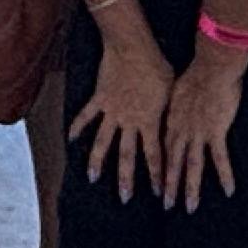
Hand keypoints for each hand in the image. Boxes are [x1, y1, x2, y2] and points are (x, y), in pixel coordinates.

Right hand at [69, 19, 173, 200]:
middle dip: (126, 179)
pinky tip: (70, 139)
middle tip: (125, 198)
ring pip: (102, 142)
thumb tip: (177, 128)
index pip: (154, 155)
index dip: (157, 176)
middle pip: (126, 155)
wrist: (133, 49)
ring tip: (92, 178)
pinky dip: (78, 127)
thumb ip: (169, 114)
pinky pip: (86, 116)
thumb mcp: (171, 94)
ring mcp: (112, 111)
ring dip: (96, 161)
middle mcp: (129, 121)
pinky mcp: (100, 99)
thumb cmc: (158, 67)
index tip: (160, 194)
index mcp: (150, 121)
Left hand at [158, 42, 247, 210]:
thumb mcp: (177, 87)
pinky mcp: (215, 133)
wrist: (210, 68)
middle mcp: (181, 131)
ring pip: (193, 166)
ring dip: (191, 188)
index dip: (160, 166)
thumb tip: (175, 104)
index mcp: (171, 120)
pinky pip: (220, 159)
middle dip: (170, 185)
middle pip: (173, 162)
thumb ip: (176, 101)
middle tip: (166, 204)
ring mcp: (198, 134)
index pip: (163, 148)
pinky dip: (224, 175)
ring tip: (189, 207)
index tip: (157, 180)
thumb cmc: (196, 72)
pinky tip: (228, 191)